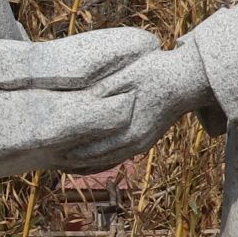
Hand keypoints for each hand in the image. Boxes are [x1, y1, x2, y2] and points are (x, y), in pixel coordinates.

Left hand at [57, 40, 212, 171]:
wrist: (188, 80)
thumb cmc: (156, 72)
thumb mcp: (127, 76)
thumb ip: (103, 92)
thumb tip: (79, 103)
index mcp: (128, 129)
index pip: (91, 148)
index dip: (69, 151)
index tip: (49, 150)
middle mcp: (135, 142)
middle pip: (97, 159)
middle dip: (73, 161)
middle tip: (50, 160)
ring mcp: (141, 143)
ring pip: (108, 161)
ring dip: (86, 164)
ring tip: (64, 164)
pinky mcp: (146, 140)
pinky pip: (119, 156)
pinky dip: (102, 161)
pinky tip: (89, 161)